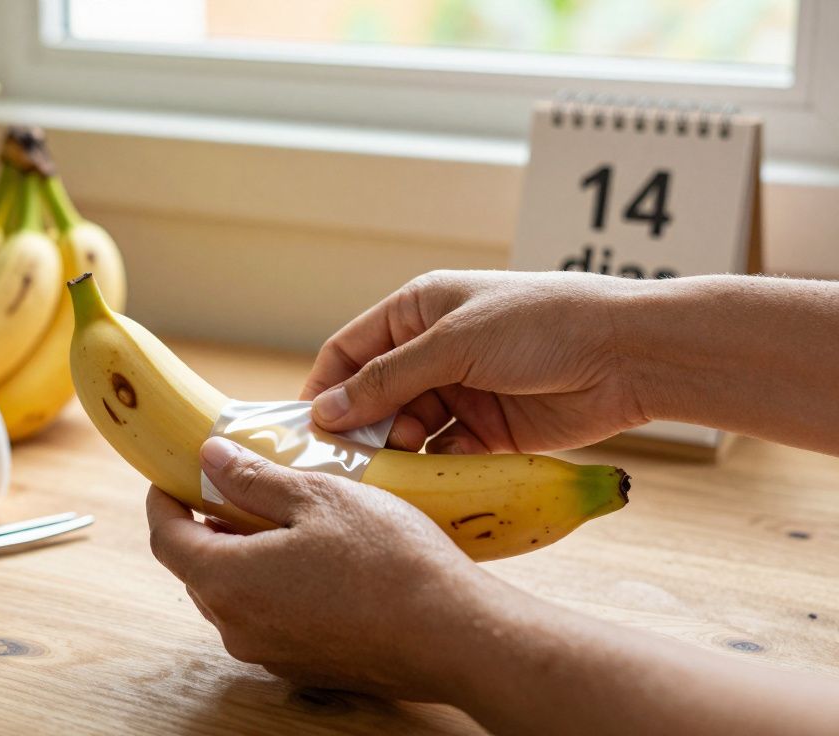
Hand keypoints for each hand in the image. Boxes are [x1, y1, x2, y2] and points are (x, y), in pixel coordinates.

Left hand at [146, 436, 520, 701]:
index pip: (167, 539)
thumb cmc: (388, 560)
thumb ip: (253, 478)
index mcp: (229, 582)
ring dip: (243, 556)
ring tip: (282, 517)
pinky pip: (270, 619)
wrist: (455, 635)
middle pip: (198, 570)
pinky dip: (274, 586)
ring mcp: (272, 655)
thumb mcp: (317, 497)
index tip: (171, 476)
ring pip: (235, 596)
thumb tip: (209, 458)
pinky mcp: (306, 667)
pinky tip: (315, 558)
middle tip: (235, 486)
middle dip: (207, 527)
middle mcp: (239, 629)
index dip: (164, 502)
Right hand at [301, 270, 647, 452]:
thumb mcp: (455, 343)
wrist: (629, 356)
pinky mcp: (489, 430)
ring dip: (396, 452)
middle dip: (360, 429)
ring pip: (406, 431)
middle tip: (349, 463)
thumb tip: (324, 411)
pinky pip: (444, 455)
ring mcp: (461, 392)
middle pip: (373, 397)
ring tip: (397, 468)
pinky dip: (434, 468)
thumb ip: (388, 380)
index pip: (349, 352)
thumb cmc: (542, 325)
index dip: (325, 389)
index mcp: (418, 311)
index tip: (305, 432)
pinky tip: (435, 477)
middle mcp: (433, 351)